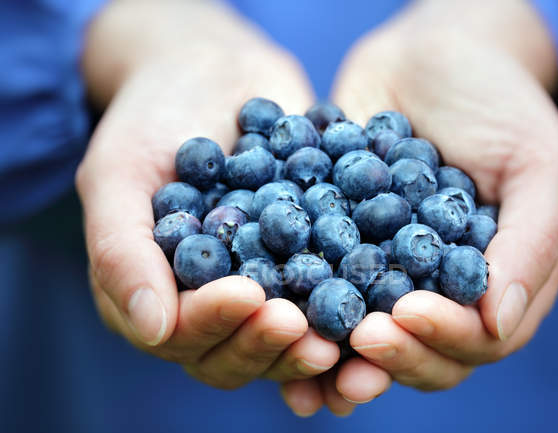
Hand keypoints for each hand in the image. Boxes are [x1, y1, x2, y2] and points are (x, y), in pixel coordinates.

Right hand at [76, 0, 339, 395]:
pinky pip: (330, 294)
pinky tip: (379, 306)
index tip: (247, 296)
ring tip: (344, 331)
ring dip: (312, 345)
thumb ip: (122, 251)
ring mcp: (264, 286)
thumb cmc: (152, 118)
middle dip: (267, 343)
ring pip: (286, 338)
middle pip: (237, 352)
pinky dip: (353, 307)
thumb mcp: (118, 173)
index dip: (214, 322)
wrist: (212, 71)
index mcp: (157, 296)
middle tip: (300, 325)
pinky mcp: (309, 262)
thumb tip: (153, 331)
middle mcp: (211, 304)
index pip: (182, 334)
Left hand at [280, 0, 557, 411]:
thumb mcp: (538, 162)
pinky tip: (270, 314)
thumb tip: (498, 324)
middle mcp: (442, 290)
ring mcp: (388, 272)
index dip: (444, 336)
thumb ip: (531, 242)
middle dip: (391, 356)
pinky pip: (319, 286)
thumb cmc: (497, 100)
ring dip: (338, 355)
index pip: (479, 338)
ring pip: (366, 334)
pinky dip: (298, 306)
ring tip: (305, 359)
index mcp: (498, 282)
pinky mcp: (340, 248)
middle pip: (423, 352)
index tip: (403, 315)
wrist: (428, 55)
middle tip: (355, 343)